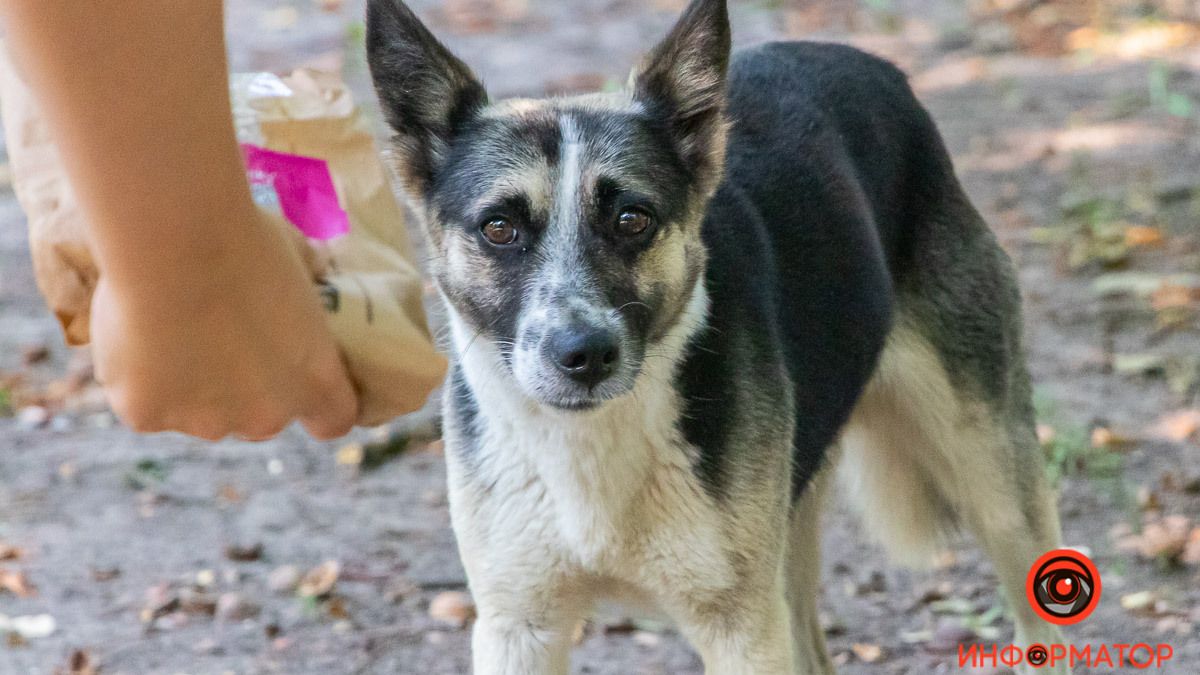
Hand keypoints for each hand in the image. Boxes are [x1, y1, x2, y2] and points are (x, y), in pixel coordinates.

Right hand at [89, 210, 357, 440]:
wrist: (174, 243)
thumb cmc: (245, 240)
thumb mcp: (298, 257)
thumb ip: (310, 276)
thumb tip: (315, 266)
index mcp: (315, 381)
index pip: (333, 419)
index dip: (317, 401)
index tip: (300, 375)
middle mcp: (266, 416)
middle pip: (261, 419)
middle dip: (247, 391)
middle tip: (224, 341)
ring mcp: (205, 422)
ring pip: (200, 415)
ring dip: (192, 388)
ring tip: (171, 333)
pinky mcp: (147, 416)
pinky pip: (146, 403)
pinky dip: (140, 380)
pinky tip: (135, 337)